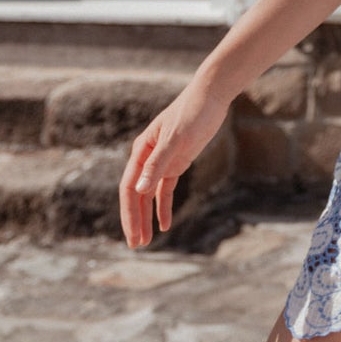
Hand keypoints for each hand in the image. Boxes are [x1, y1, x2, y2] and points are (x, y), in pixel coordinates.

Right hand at [118, 78, 230, 247]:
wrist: (211, 96)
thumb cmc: (192, 112)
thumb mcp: (176, 139)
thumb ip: (158, 164)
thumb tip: (139, 190)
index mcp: (141, 152)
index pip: (129, 189)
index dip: (129, 213)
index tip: (132, 235)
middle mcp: (147, 158)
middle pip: (136, 195)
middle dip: (135, 220)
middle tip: (137, 245)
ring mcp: (162, 161)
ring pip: (149, 195)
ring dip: (147, 217)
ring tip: (146, 241)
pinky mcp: (177, 162)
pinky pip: (166, 190)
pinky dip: (164, 207)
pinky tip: (166, 224)